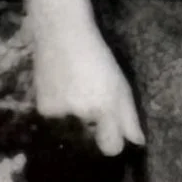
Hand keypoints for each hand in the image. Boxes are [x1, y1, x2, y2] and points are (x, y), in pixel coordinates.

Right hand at [29, 24, 144, 158]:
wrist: (61, 33)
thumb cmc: (97, 57)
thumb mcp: (120, 85)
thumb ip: (129, 117)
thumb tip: (138, 143)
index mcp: (106, 107)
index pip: (111, 147)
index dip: (113, 143)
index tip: (112, 134)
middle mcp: (83, 114)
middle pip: (91, 137)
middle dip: (93, 125)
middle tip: (90, 98)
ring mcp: (61, 113)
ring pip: (72, 128)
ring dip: (74, 115)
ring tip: (74, 88)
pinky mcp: (43, 109)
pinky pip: (56, 119)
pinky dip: (59, 107)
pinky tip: (60, 86)